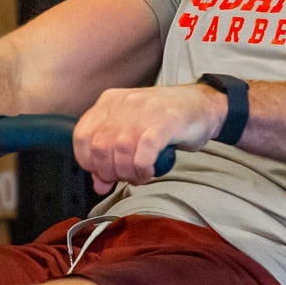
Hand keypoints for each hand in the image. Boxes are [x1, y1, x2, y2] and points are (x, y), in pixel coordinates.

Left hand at [72, 84, 227, 194]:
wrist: (204, 103)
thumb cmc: (167, 118)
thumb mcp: (133, 131)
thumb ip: (112, 155)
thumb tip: (98, 183)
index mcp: (110, 101)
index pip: (81, 136)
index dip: (88, 163)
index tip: (101, 174)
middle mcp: (124, 103)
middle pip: (99, 147)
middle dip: (109, 172)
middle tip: (123, 178)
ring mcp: (144, 111)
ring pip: (121, 152)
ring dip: (128, 173)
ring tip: (139, 176)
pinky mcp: (165, 122)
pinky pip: (144, 152)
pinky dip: (142, 169)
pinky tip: (148, 171)